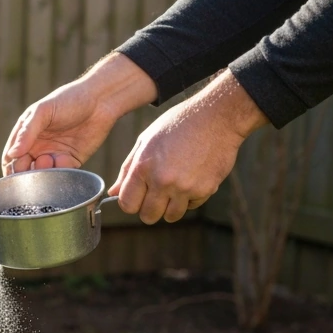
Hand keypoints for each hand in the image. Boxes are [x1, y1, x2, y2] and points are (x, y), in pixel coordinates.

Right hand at [1, 53, 156, 175]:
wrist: (101, 100)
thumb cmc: (69, 99)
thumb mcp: (43, 111)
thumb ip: (27, 132)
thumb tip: (12, 154)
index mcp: (26, 135)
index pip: (11, 158)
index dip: (11, 167)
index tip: (15, 170)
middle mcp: (38, 147)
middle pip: (25, 171)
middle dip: (27, 174)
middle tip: (34, 166)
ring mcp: (54, 155)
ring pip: (43, 175)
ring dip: (44, 174)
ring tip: (49, 160)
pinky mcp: (71, 161)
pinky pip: (62, 174)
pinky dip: (61, 171)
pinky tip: (64, 158)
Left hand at [110, 71, 268, 223]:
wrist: (218, 116)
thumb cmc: (178, 124)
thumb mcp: (147, 140)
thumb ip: (128, 169)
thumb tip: (114, 193)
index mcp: (144, 167)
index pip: (127, 205)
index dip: (131, 203)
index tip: (138, 197)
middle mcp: (163, 180)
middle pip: (148, 216)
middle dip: (149, 209)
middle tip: (156, 195)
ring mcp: (185, 187)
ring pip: (170, 216)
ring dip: (170, 207)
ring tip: (175, 187)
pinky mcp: (205, 189)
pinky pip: (191, 206)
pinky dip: (190, 198)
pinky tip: (192, 178)